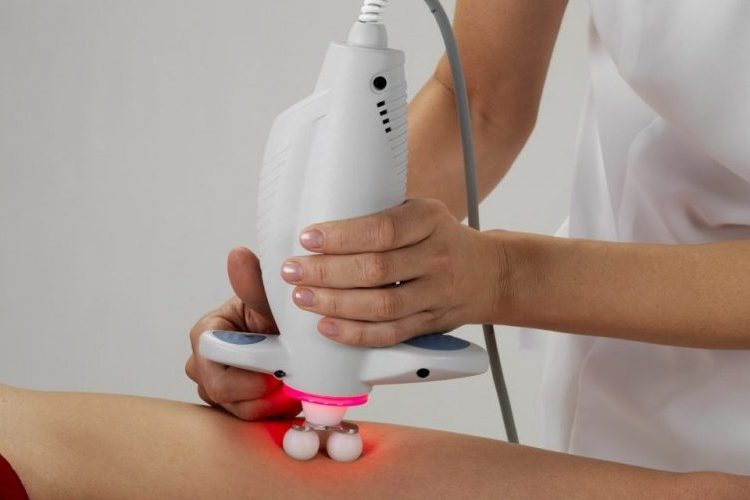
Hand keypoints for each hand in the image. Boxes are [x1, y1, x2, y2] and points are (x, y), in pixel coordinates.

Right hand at [186, 247, 300, 419]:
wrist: (298, 335)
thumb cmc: (280, 314)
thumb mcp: (273, 300)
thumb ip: (256, 284)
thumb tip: (238, 255)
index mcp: (208, 332)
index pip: (208, 360)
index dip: (241, 372)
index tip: (273, 371)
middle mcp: (204, 360)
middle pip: (215, 389)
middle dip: (254, 391)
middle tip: (286, 381)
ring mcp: (217, 385)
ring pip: (231, 408)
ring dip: (266, 403)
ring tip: (291, 387)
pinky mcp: (234, 403)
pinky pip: (245, 418)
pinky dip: (270, 411)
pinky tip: (287, 398)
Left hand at [280, 198, 503, 346]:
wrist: (488, 274)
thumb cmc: (440, 238)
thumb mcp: (421, 211)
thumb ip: (381, 214)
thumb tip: (322, 219)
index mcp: (430, 220)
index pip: (384, 229)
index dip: (342, 236)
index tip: (308, 238)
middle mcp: (436, 257)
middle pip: (377, 270)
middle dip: (327, 272)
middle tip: (293, 271)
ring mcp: (435, 295)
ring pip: (382, 306)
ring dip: (335, 304)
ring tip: (302, 297)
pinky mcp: (429, 324)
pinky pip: (390, 335)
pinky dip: (356, 334)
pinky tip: (328, 326)